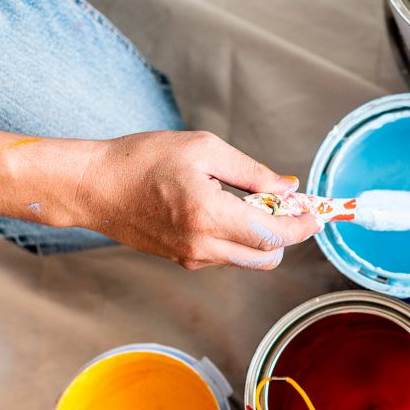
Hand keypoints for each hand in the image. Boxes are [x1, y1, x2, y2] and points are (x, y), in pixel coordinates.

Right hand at [75, 131, 322, 269]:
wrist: (94, 187)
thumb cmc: (142, 160)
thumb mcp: (204, 149)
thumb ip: (252, 172)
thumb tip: (288, 187)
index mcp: (211, 216)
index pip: (274, 235)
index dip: (302, 227)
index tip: (315, 214)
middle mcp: (204, 246)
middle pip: (267, 257)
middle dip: (285, 235)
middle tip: (284, 204)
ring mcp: (193, 258)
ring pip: (248, 259)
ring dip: (262, 236)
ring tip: (250, 201)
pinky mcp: (184, 260)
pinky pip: (226, 255)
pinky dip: (239, 238)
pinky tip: (227, 210)